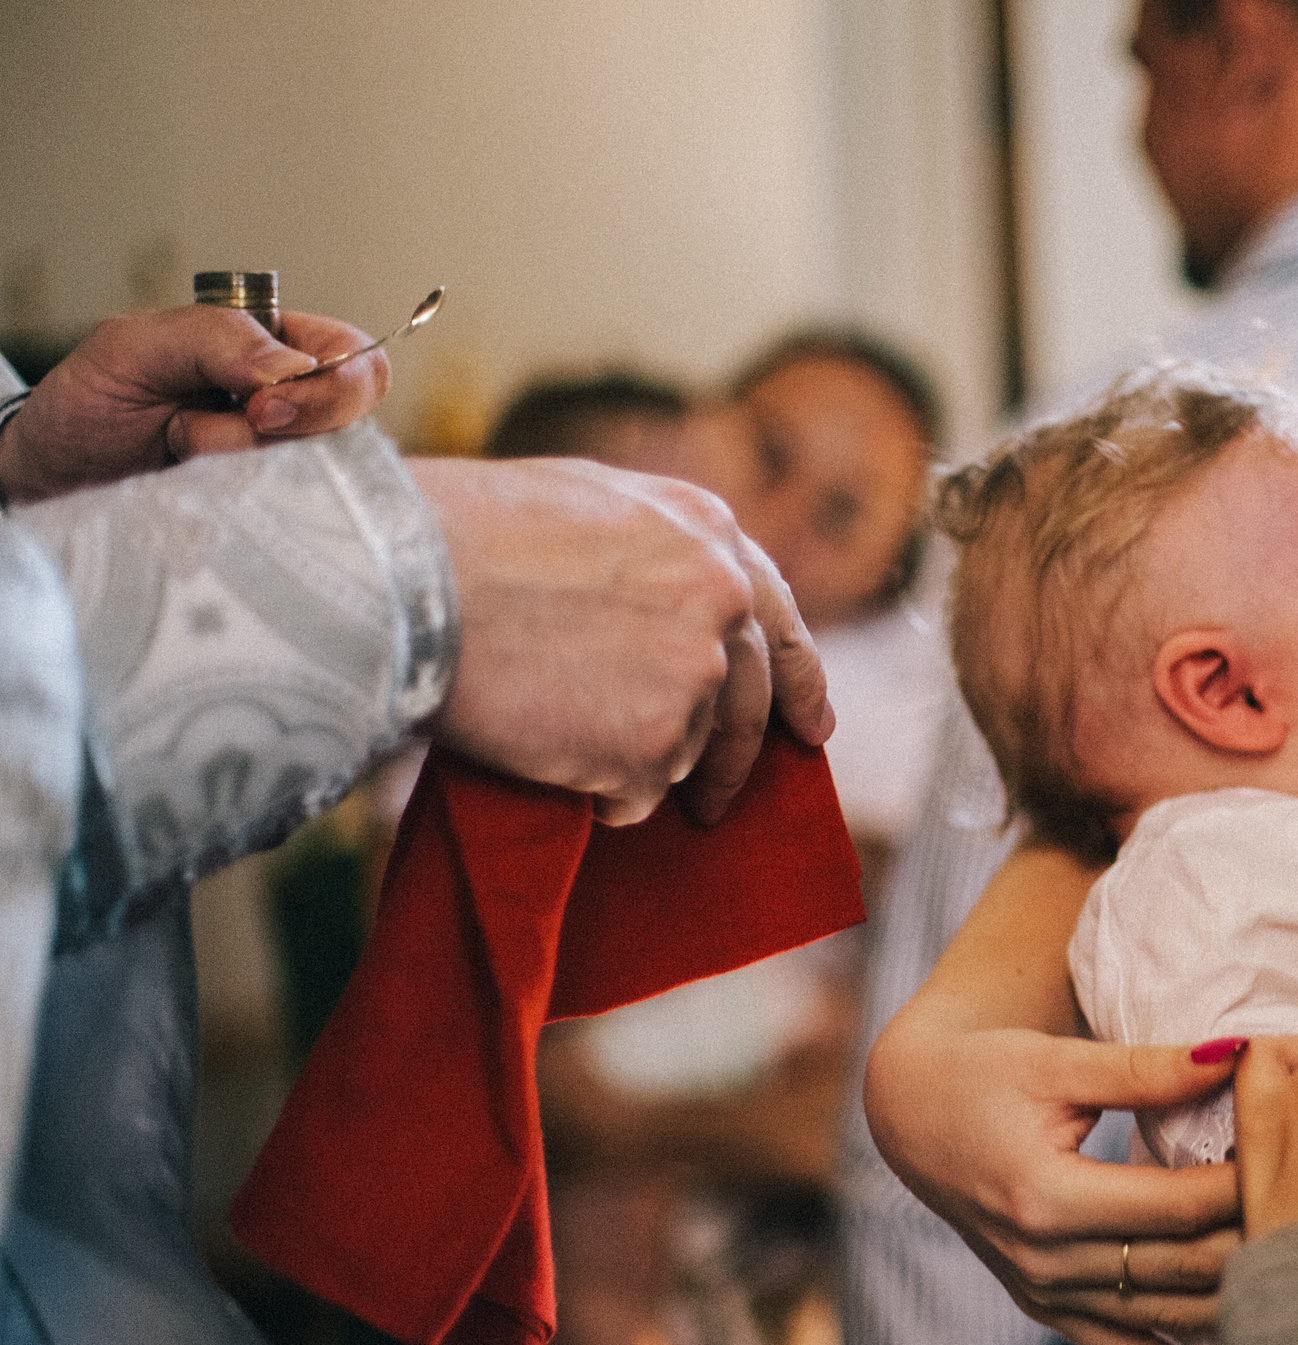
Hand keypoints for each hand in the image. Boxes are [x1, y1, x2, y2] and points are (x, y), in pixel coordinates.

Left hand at [0, 306, 388, 504]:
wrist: (58, 474)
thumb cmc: (93, 401)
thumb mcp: (138, 346)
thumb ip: (215, 338)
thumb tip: (294, 370)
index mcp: (277, 346)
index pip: (357, 358)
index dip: (331, 387)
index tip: (261, 408)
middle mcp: (296, 403)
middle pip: (349, 422)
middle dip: (275, 433)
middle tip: (200, 434)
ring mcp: (286, 459)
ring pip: (318, 471)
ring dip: (241, 466)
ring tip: (181, 451)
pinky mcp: (272, 506)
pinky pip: (294, 513)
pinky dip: (245, 502)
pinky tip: (198, 484)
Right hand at [409, 456, 833, 825]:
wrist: (405, 576)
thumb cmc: (460, 531)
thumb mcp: (582, 504)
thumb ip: (649, 554)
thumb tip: (663, 610)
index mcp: (708, 532)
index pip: (776, 619)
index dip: (797, 680)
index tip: (810, 728)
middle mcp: (722, 600)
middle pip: (748, 703)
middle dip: (736, 758)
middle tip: (717, 803)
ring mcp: (694, 675)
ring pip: (683, 750)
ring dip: (633, 762)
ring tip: (555, 730)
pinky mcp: (655, 746)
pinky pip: (634, 794)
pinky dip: (595, 793)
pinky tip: (545, 755)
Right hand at [863, 1017, 1244, 1344]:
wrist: (914, 1116)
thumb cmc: (986, 1073)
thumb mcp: (1058, 1060)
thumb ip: (1147, 1069)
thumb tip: (1238, 1053)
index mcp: (1045, 1197)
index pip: (1173, 1208)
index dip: (1243, 1188)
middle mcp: (1044, 1260)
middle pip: (1177, 1268)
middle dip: (1254, 1247)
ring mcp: (1045, 1295)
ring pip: (1161, 1319)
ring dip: (1233, 1314)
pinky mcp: (1047, 1310)